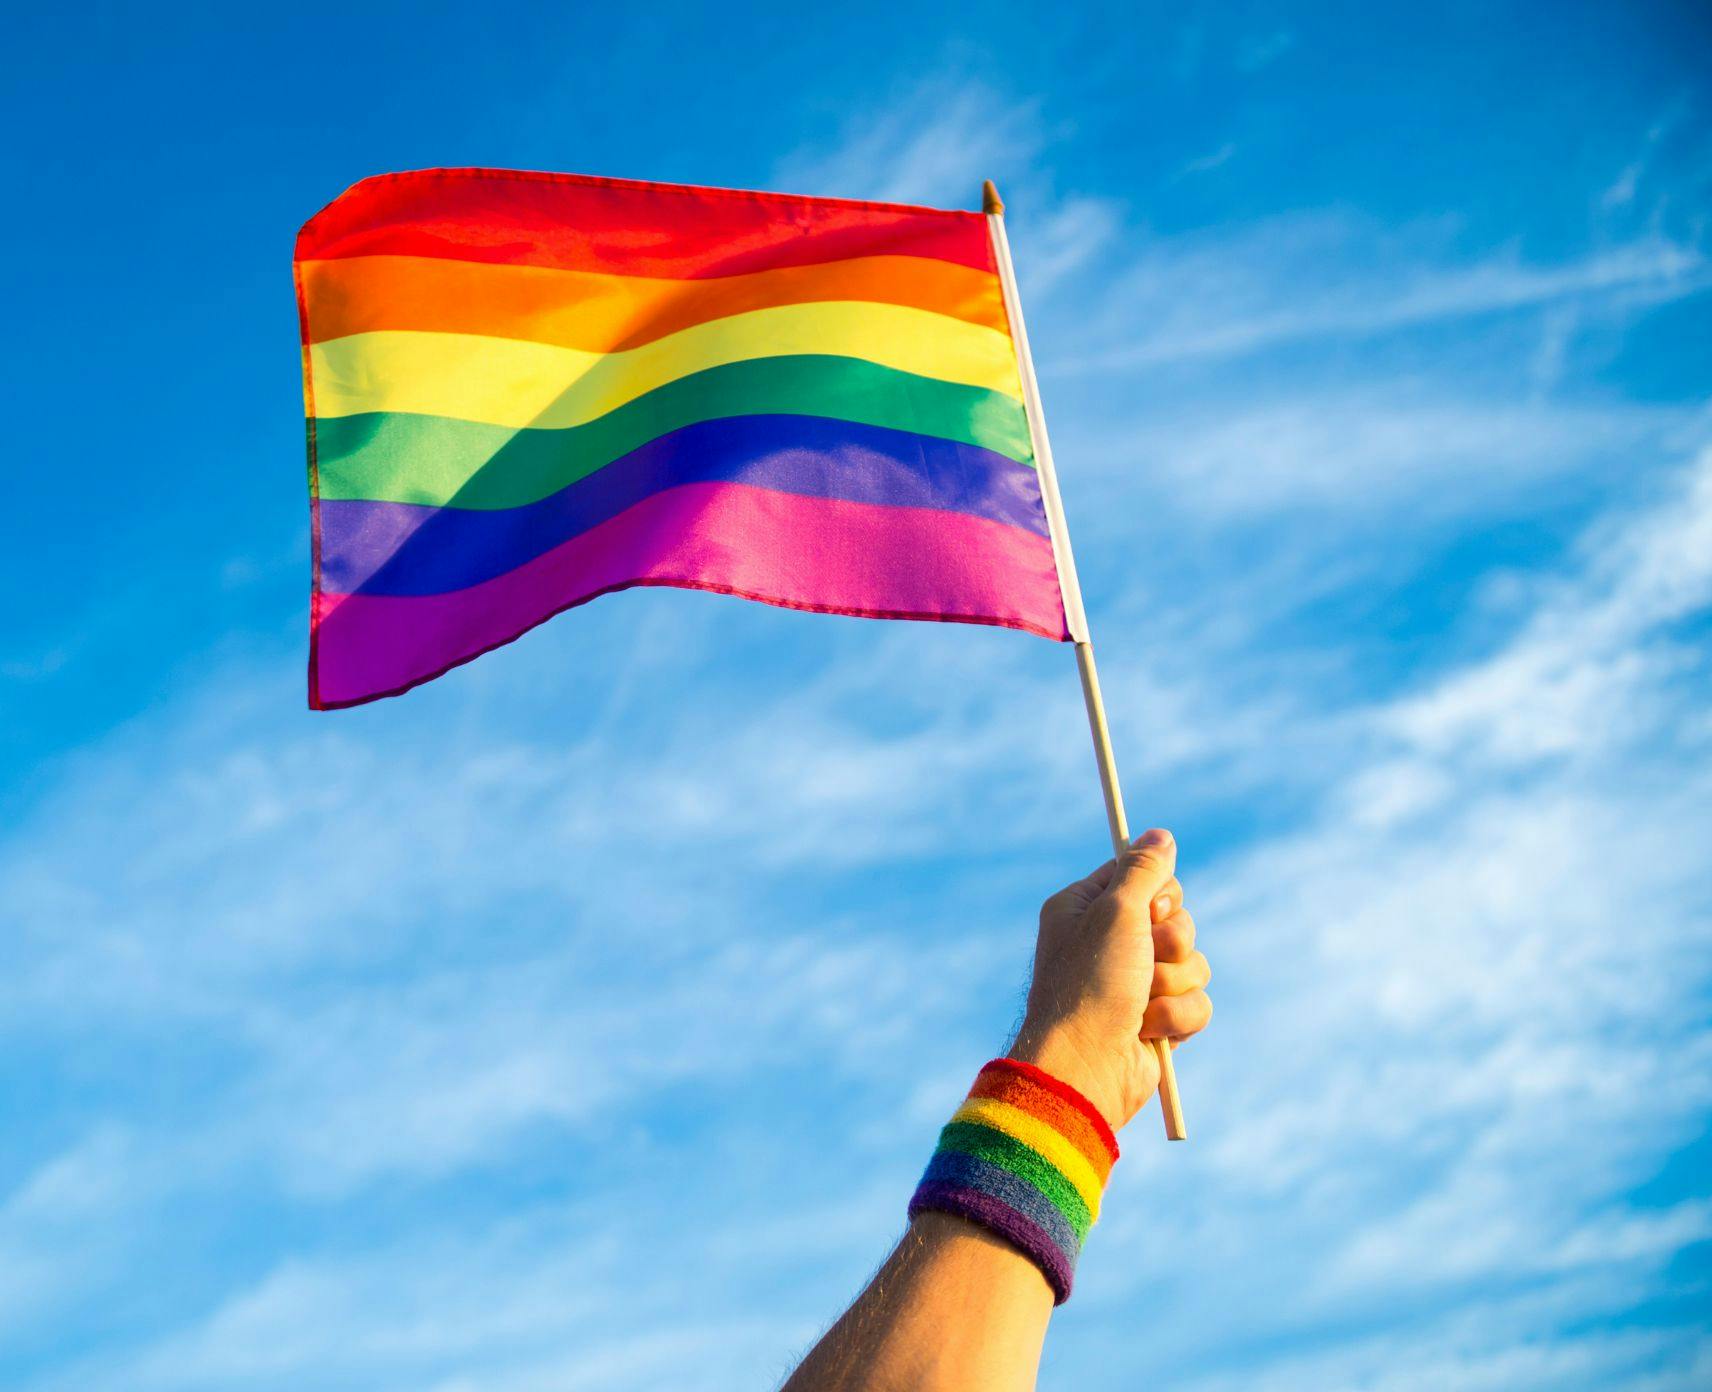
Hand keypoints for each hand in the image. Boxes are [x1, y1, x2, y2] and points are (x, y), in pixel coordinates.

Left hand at [1008, 829, 1211, 1130]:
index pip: (1143, 878)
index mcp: (1086, 910)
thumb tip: (1161, 835)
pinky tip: (1147, 1031)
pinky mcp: (1156, 1021)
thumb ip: (1143, 870)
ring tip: (1140, 1001)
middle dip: (1172, 942)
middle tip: (1146, 957)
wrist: (1085, 1067)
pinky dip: (1178, 1017)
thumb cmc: (1091, 984)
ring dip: (1173, 982)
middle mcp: (1109, 943)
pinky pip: (1196, 1003)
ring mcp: (1134, 984)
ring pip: (1193, 963)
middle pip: (1177, 920)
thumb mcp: (1115, 911)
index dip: (1160, 895)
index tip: (1151, 909)